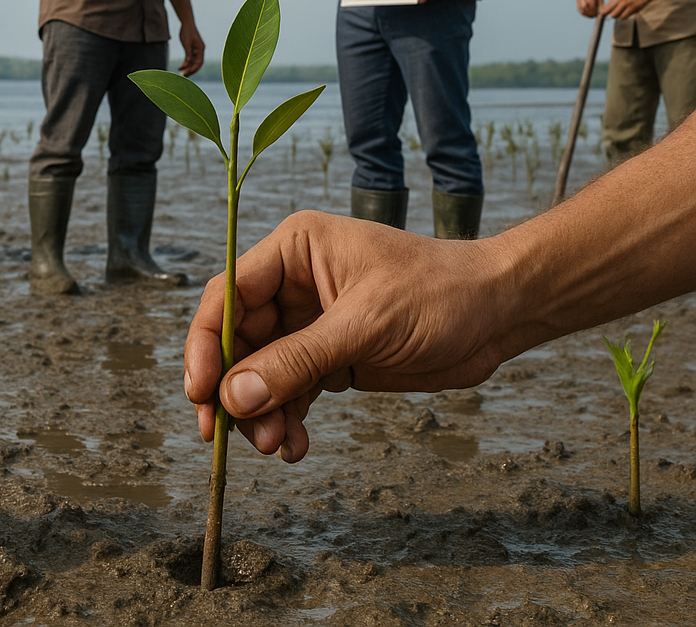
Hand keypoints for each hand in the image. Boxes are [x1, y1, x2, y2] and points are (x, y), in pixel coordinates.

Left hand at [177, 21, 204, 76]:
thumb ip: (188, 52)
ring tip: (181, 73)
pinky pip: (189, 59)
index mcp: (201, 48)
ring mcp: (196, 51)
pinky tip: (180, 67)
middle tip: (184, 76)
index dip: (194, 68)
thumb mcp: (186, 42)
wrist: (186, 23)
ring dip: (188, 68)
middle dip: (191, 70)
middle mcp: (200, 51)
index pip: (199, 62)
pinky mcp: (191, 50)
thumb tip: (188, 63)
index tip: (187, 73)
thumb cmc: (187, 31)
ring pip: (193, 62)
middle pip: (197, 64)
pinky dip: (185, 63)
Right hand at [183, 211, 506, 461]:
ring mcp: (310, 321)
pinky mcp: (330, 356)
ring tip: (277, 445)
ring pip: (261, 372)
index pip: (227, 294)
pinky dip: (287, 418)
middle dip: (235, 388)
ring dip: (261, 412)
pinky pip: (291, 390)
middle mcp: (293, 283)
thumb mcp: (365, 324)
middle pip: (237, 339)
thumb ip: (298, 360)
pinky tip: (295, 444)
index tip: (201, 391)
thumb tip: (235, 396)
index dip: (206, 343)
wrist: (496, 312)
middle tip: (230, 435)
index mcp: (294, 250)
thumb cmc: (438, 292)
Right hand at [576, 0, 603, 16]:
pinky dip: (583, 12)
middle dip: (590, 12)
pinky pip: (579, 8)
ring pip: (581, 8)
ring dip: (587, 14)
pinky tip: (588, 14)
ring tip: (592, 16)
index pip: (590, 2)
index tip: (598, 14)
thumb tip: (601, 13)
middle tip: (595, 16)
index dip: (594, 10)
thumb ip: (600, 4)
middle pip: (584, 6)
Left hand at [601, 0, 650, 18]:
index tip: (604, 15)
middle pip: (609, 13)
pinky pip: (623, 17)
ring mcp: (626, 5)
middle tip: (615, 13)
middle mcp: (620, 1)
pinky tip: (627, 13)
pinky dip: (624, 17)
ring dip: (618, 16)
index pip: (605, 7)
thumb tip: (604, 10)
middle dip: (611, 15)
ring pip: (616, 15)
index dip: (603, 12)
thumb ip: (613, 2)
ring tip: (623, 12)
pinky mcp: (632, 9)